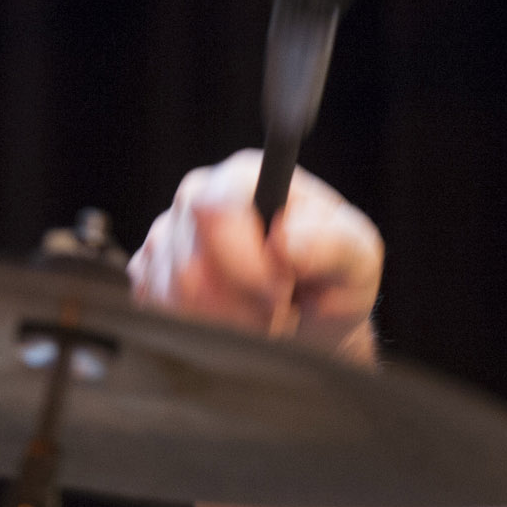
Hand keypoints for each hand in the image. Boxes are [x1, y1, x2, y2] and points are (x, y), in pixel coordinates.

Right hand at [129, 148, 384, 363]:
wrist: (312, 321)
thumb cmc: (334, 280)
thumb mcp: (358, 259)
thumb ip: (334, 244)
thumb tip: (287, 239)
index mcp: (246, 177)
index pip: (213, 209)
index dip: (244, 262)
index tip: (280, 289)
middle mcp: (198, 196)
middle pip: (190, 263)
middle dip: (241, 304)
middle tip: (279, 310)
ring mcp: (167, 235)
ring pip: (172, 294)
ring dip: (225, 322)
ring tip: (262, 318)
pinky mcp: (149, 274)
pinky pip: (157, 310)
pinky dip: (201, 329)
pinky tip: (232, 321)